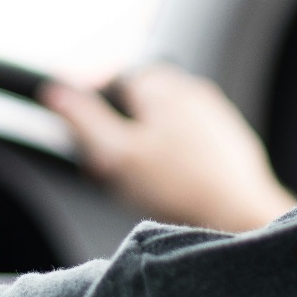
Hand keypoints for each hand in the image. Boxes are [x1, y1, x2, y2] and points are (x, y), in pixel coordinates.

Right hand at [42, 64, 295, 232]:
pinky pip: (188, 143)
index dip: (91, 110)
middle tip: (109, 169)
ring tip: (139, 183)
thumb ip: (82, 119)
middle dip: (118, 133)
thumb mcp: (116, 154)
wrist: (241, 216)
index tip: (87, 141)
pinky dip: (171, 159)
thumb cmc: (181, 188)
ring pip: (162, 124)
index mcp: (161, 85)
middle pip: (137, 104)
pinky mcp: (228, 140)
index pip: (111, 80)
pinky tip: (170, 188)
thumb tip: (55, 92)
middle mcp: (191, 90)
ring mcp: (213, 114)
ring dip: (143, 147)